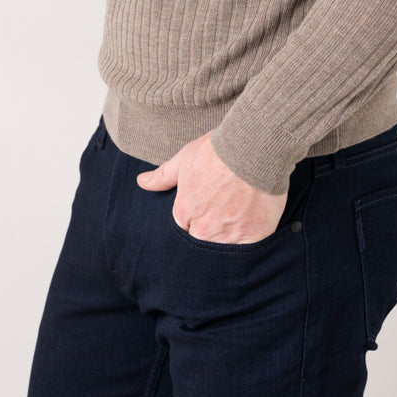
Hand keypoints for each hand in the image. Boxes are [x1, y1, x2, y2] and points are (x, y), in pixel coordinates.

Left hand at [135, 132, 286, 243]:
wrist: (254, 146)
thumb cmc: (218, 150)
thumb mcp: (185, 158)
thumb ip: (163, 176)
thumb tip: (141, 182)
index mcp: (184, 211)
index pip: (184, 225)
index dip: (196, 214)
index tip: (208, 202)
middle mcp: (204, 228)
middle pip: (202, 239)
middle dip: (210, 228)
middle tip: (225, 208)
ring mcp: (229, 234)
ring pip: (223, 247)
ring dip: (229, 235)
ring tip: (239, 213)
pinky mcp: (254, 235)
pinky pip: (247, 250)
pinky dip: (248, 240)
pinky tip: (253, 222)